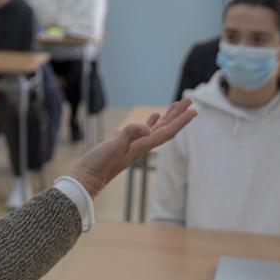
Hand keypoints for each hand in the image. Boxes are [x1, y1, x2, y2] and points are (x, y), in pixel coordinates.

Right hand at [69, 99, 196, 196]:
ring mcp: (134, 146)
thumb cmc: (97, 165)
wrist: (86, 179)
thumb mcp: (112, 147)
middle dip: (178, 114)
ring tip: (176, 105)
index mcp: (142, 146)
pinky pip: (144, 131)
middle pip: (166, 128)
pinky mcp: (125, 145)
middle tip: (189, 99)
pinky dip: (151, 122)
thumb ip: (128, 135)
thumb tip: (146, 128)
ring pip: (157, 129)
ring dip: (168, 117)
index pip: (166, 132)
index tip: (193, 110)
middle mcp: (142, 146)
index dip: (181, 121)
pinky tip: (154, 116)